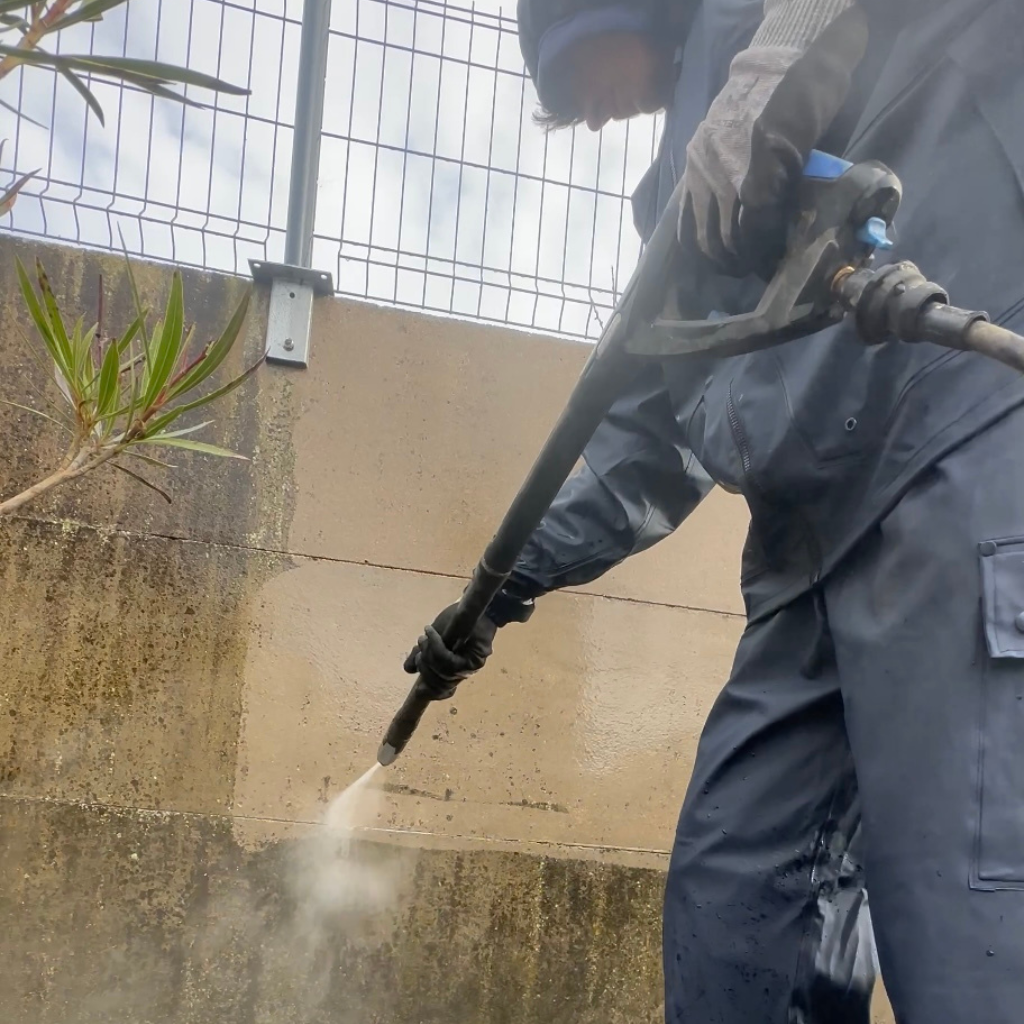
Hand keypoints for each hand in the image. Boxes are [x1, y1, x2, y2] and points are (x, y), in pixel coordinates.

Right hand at [403, 603, 497, 699]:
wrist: (471, 605)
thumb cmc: (454, 621)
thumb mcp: (433, 638)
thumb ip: (422, 654)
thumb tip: (408, 670)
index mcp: (453, 670)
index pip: (439, 690)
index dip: (428, 689)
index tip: (417, 681)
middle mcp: (462, 673)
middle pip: (436, 680)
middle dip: (423, 662)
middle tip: (421, 641)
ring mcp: (469, 668)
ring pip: (441, 671)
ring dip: (429, 652)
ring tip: (425, 636)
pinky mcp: (474, 661)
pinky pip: (449, 662)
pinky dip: (437, 648)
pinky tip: (432, 634)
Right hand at [680, 4, 867, 274]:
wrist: (780, 64)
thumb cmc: (808, 106)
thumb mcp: (811, 153)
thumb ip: (792, 197)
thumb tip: (783, 239)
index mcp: (756, 172)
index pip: (753, 234)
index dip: (762, 257)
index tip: (772, 267)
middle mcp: (721, 176)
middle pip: (724, 241)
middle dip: (741, 262)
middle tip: (755, 269)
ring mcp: (701, 171)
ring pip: (701, 235)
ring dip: (717, 256)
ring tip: (733, 263)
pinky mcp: (692, 166)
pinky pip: (684, 216)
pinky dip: (694, 240)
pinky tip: (708, 249)